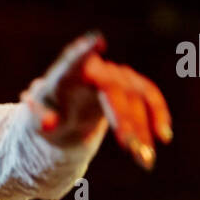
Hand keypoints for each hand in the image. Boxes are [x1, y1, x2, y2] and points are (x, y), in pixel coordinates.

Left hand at [20, 31, 172, 169]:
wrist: (63, 118)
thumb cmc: (46, 116)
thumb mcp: (36, 122)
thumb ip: (41, 120)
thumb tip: (48, 124)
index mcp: (66, 74)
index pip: (74, 60)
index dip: (84, 51)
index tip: (96, 41)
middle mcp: (93, 69)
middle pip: (114, 88)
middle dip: (124, 118)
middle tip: (129, 148)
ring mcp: (114, 75)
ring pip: (136, 95)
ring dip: (143, 126)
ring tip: (145, 158)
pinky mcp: (129, 86)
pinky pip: (148, 96)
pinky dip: (157, 114)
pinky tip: (163, 136)